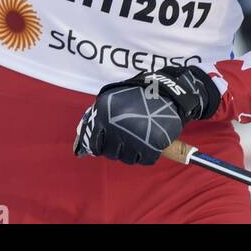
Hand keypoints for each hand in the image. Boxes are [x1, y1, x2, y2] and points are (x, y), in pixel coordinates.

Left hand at [73, 64, 219, 165]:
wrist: (166, 90)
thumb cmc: (137, 95)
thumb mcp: (111, 100)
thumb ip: (99, 118)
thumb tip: (84, 140)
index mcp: (102, 114)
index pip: (95, 144)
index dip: (102, 146)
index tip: (109, 144)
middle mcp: (115, 126)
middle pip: (111, 154)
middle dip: (119, 149)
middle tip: (128, 138)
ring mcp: (134, 137)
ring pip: (128, 159)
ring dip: (134, 152)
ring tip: (140, 137)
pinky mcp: (152, 145)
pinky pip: (145, 160)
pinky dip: (148, 154)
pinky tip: (150, 140)